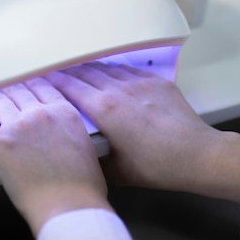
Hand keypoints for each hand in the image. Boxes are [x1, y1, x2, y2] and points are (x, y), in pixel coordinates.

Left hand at [0, 77, 112, 234]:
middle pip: (19, 91)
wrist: (68, 206)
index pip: (42, 87)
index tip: (24, 84)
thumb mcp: (86, 144)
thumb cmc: (82, 186)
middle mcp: (40, 113)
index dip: (30, 84)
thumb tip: (61, 133)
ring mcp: (17, 126)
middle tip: (3, 90)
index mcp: (63, 111)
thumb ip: (69, 129)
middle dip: (10, 90)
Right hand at [45, 62, 239, 205]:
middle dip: (67, 71)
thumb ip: (94, 158)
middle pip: (85, 73)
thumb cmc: (158, 166)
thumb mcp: (117, 171)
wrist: (198, 155)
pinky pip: (128, 69)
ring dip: (89, 68)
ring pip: (106, 68)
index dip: (53, 80)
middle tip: (54, 70)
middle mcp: (120, 90)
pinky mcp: (157, 82)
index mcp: (105, 110)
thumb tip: (81, 154)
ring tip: (77, 68)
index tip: (41, 78)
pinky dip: (113, 70)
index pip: (70, 87)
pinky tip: (109, 72)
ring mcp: (140, 83)